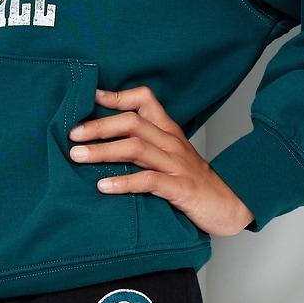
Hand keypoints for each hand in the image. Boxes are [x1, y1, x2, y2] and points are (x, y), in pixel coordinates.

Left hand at [69, 87, 253, 236]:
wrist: (230, 206)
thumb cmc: (194, 183)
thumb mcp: (170, 157)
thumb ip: (145, 146)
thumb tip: (105, 143)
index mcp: (169, 133)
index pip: (145, 101)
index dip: (117, 96)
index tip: (90, 97)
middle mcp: (171, 144)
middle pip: (133, 123)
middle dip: (99, 126)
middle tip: (72, 135)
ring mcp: (176, 165)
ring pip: (137, 148)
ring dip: (104, 151)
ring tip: (78, 157)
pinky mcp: (181, 189)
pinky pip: (150, 181)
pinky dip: (125, 182)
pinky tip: (104, 186)